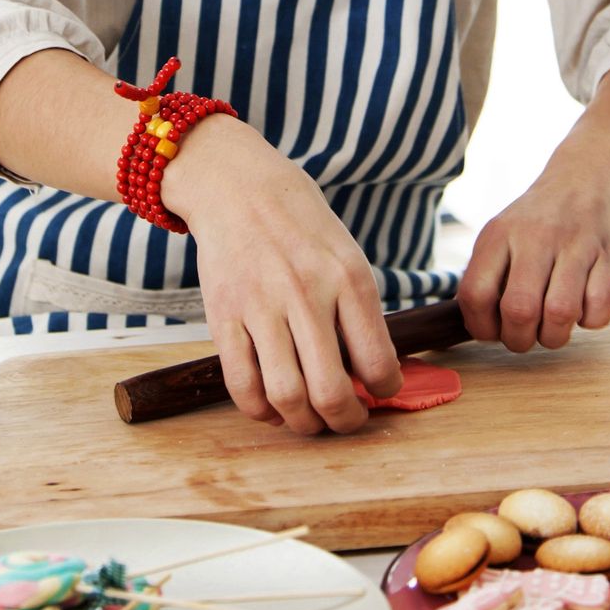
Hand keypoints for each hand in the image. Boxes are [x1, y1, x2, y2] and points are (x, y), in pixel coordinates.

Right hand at [161, 116, 401, 434]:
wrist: (238, 186)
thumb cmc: (300, 224)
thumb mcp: (346, 254)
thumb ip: (359, 311)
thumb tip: (371, 374)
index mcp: (349, 278)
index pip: (378, 361)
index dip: (385, 390)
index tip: (380, 392)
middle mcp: (307, 294)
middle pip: (331, 391)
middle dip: (345, 421)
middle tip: (347, 420)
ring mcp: (261, 306)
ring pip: (286, 395)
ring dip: (303, 424)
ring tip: (310, 420)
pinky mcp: (223, 316)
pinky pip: (241, 384)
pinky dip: (259, 410)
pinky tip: (271, 406)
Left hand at [457, 139, 609, 352]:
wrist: (592, 173)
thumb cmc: (539, 219)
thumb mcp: (503, 232)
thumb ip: (487, 274)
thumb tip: (476, 327)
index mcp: (499, 233)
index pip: (474, 294)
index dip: (481, 326)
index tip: (493, 331)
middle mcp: (536, 236)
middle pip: (519, 310)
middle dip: (520, 340)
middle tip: (526, 336)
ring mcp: (576, 245)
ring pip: (560, 314)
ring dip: (554, 336)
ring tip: (553, 327)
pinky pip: (598, 311)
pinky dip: (589, 322)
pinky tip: (584, 306)